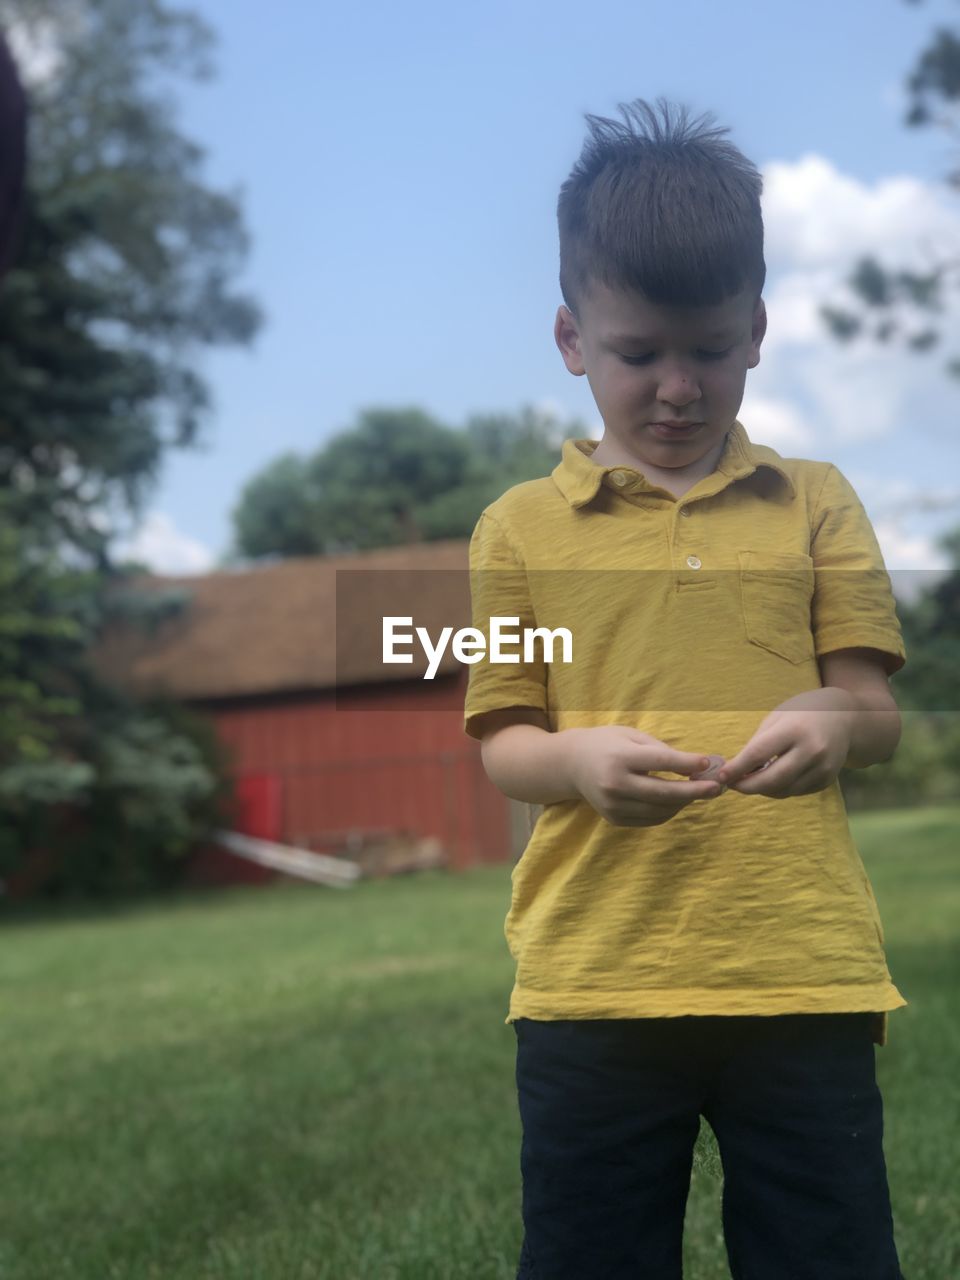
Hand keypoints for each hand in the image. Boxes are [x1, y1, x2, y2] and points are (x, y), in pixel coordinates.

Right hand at [566, 726, 723, 826]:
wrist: (571, 765)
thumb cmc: (607, 744)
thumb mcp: (630, 735)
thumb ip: (660, 749)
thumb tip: (694, 767)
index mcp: (619, 757)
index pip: (660, 762)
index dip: (687, 764)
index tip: (709, 762)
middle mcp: (615, 784)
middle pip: (664, 792)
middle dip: (695, 791)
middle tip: (718, 787)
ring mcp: (613, 805)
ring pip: (660, 809)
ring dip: (684, 802)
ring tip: (701, 791)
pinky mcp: (615, 819)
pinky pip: (651, 819)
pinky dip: (669, 810)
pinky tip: (679, 800)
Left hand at [716, 688, 856, 797]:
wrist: (846, 718)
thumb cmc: (803, 714)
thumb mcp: (778, 717)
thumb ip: (758, 743)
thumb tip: (736, 769)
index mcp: (794, 730)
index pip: (759, 754)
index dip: (737, 768)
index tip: (721, 775)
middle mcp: (811, 751)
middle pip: (772, 779)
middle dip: (747, 787)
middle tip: (732, 786)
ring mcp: (822, 768)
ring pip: (784, 790)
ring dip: (762, 790)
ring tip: (750, 781)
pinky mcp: (827, 780)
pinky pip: (796, 792)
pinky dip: (779, 789)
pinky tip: (771, 780)